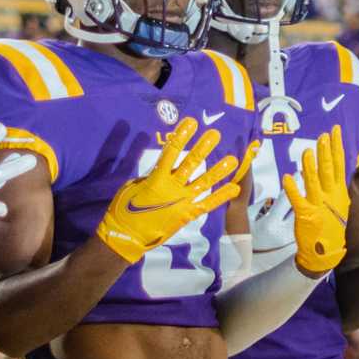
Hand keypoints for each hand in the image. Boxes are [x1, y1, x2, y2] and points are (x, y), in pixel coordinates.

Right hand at [97, 118, 241, 263]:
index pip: (170, 151)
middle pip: (191, 163)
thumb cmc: (124, 209)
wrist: (126, 236)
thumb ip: (150, 176)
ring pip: (204, 182)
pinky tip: (235, 188)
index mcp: (156, 178)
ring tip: (232, 159)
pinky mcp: (187, 215)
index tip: (191, 122)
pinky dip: (221, 196)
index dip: (181, 135)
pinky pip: (208, 204)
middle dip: (203, 147)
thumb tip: (162, 169)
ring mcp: (182, 201)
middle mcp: (172, 187)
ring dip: (218, 170)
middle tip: (215, 134)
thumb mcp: (133, 186)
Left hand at [283, 125, 349, 276]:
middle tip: (323, 136)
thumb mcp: (340, 204)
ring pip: (313, 182)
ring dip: (310, 166)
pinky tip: (288, 177)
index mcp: (340, 192)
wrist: (325, 253)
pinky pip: (297, 199)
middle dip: (326, 152)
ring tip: (307, 151)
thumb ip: (337, 186)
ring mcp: (319, 206)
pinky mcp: (305, 215)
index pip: (340, 164)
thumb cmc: (331, 227)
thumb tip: (339, 167)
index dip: (337, 147)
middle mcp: (331, 197)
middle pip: (329, 170)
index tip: (336, 131)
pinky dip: (293, 188)